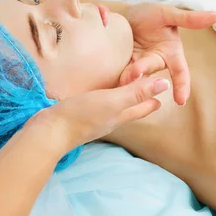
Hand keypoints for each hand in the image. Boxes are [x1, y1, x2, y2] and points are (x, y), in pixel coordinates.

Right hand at [26, 77, 169, 152]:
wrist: (50, 132)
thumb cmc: (82, 115)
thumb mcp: (112, 101)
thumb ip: (136, 92)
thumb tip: (165, 84)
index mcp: (120, 116)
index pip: (143, 107)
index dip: (155, 97)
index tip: (164, 85)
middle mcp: (109, 120)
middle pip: (130, 109)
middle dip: (141, 98)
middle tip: (149, 84)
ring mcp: (93, 119)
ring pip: (114, 108)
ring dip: (123, 97)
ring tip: (126, 85)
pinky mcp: (79, 116)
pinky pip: (97, 106)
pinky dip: (104, 98)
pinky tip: (97, 93)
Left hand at [120, 3, 215, 105]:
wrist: (123, 15)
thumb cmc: (149, 14)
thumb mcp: (167, 14)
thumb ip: (188, 18)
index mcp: (170, 54)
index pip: (180, 72)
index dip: (181, 86)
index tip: (180, 101)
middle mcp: (155, 63)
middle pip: (152, 72)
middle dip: (144, 73)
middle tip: (135, 72)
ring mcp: (138, 65)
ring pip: (135, 76)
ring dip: (128, 77)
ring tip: (122, 75)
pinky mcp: (121, 66)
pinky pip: (120, 73)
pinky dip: (116, 75)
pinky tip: (108, 76)